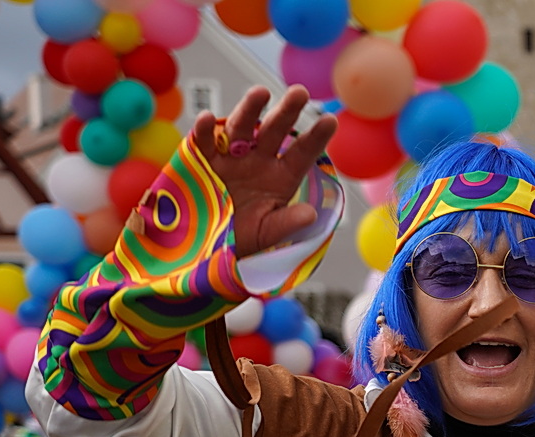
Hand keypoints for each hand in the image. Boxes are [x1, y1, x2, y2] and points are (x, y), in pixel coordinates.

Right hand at [191, 86, 336, 258]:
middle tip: (300, 92)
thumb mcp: (267, 234)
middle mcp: (258, 160)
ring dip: (249, 109)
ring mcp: (231, 157)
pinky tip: (209, 118)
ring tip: (260, 93)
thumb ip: (287, 223)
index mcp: (281, 177)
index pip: (303, 153)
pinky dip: (205, 130)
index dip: (316, 138)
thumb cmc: (242, 239)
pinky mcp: (203, 160)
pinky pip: (204, 141)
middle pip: (275, 131)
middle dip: (287, 111)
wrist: (207, 246)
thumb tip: (311, 214)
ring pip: (242, 128)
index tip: (331, 120)